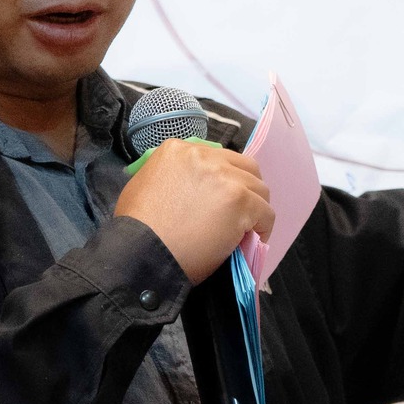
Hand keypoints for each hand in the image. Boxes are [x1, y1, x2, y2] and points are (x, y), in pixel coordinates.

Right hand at [115, 138, 275, 283]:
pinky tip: (254, 239)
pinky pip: (266, 212)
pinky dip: (263, 226)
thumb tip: (191, 187)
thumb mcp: (143, 185)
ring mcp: (224, 177)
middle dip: (246, 187)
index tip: (221, 199)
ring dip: (256, 207)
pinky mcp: (240, 200)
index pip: (216, 158)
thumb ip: (169, 176)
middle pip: (243, 167)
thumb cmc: (137, 229)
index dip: (223, 180)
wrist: (143, 253)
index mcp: (178, 150)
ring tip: (248, 228)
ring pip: (259, 188)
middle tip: (242, 211)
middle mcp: (203, 156)